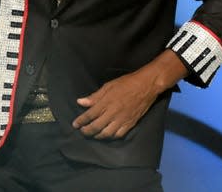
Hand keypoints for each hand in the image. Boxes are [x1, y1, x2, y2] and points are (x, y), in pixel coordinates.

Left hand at [72, 50, 187, 139]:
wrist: (146, 85)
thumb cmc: (126, 83)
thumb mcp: (108, 86)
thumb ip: (94, 96)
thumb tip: (80, 102)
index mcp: (106, 102)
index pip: (89, 115)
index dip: (80, 121)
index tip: (75, 124)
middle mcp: (113, 113)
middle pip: (96, 126)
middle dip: (86, 131)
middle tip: (82, 131)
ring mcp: (122, 120)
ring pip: (106, 134)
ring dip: (97, 136)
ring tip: (93, 134)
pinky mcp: (130, 123)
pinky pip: (118, 135)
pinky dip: (111, 137)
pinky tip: (107, 135)